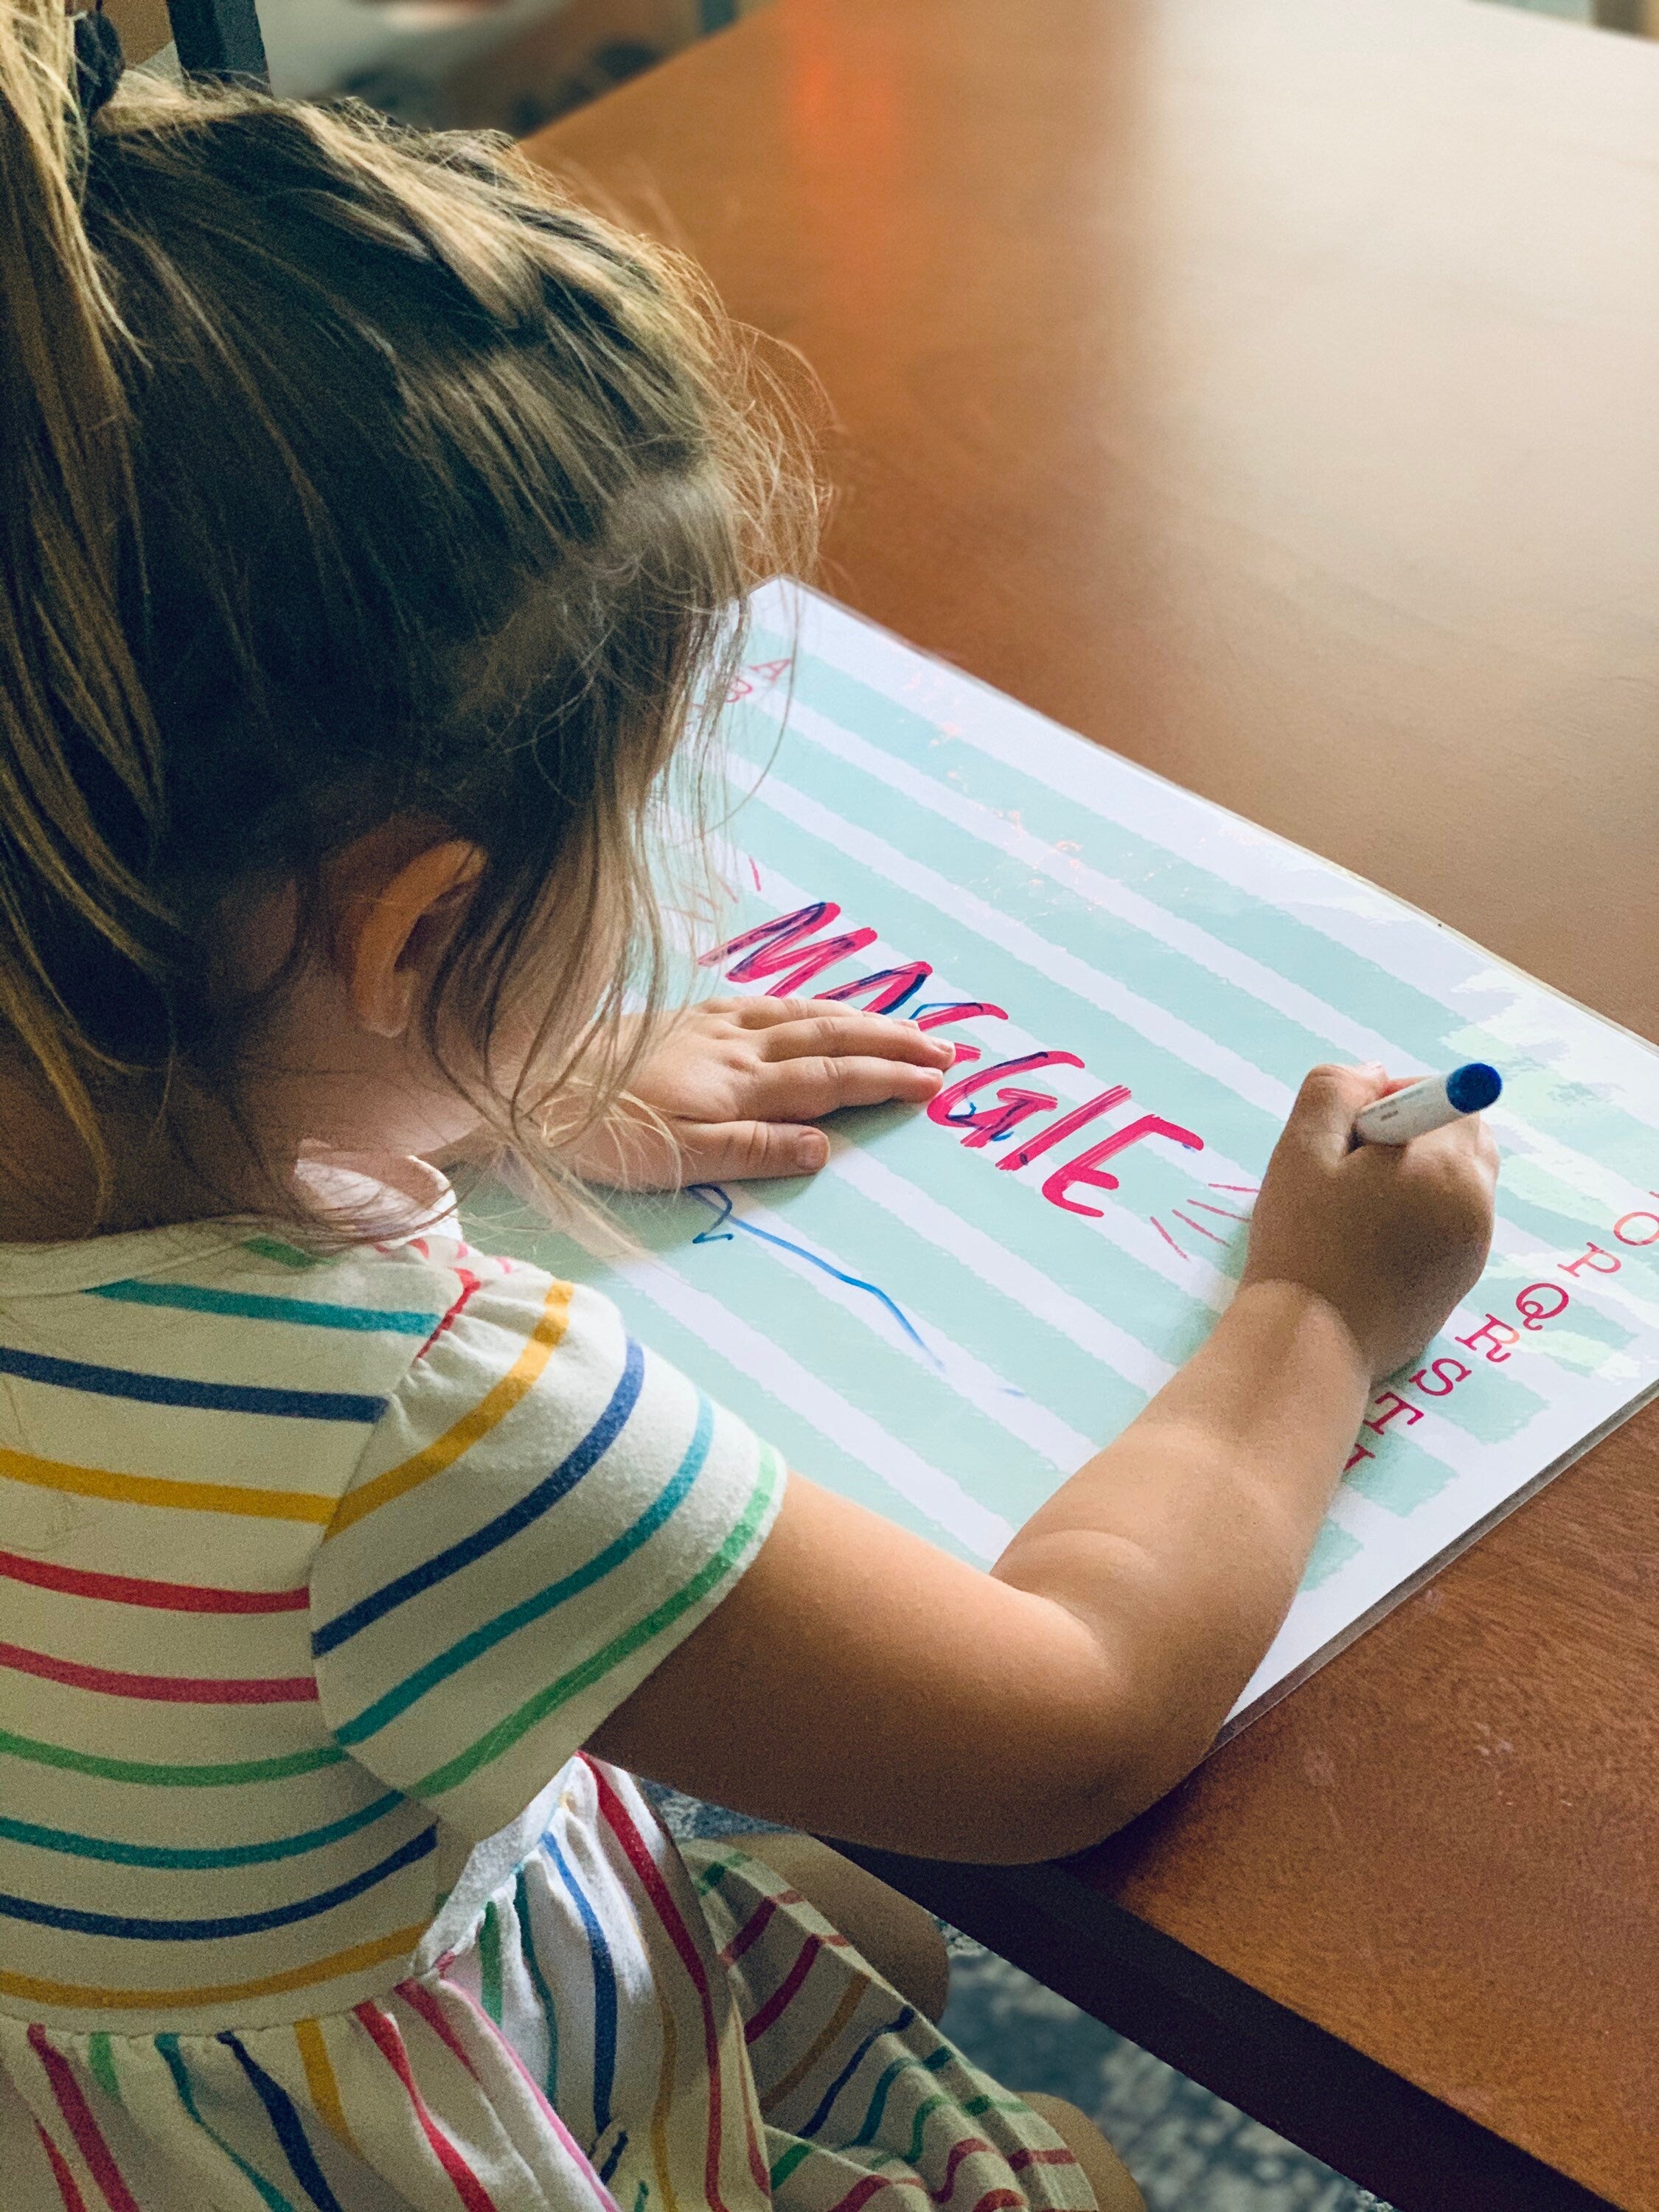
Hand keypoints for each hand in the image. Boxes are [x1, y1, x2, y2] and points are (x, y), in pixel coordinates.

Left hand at [564, 997, 954, 1188]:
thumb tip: (825, 1144)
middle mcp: (737, 1044)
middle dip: (894, 1042)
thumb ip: (753, 1150)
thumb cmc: (599, 1130)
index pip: (833, 1077)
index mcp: (741, 1083)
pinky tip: (815, 1007)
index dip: (888, 1078)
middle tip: (947, 1049)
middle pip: (831, 1037)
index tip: (938, 1080)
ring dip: (862, 1020)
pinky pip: (768, 1003)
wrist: (527, 1074)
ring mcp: (712, 1024)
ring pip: (805, 1014)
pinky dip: (808, 1004)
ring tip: (907, 1026)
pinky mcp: (687, 1016)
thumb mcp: (676, 1158)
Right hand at [1240, 1063, 1498, 1379]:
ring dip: (1415, 1177)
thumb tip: (1375, 1076)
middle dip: (1414, 1137)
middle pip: (1464, 1140)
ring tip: (1354, 1209)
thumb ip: (1335, 1092)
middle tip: (1349, 1168)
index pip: (1453, 1100)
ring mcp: (1472, 1249)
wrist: (1309, 1347)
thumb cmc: (1301, 1246)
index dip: (1398, 1100)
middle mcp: (1476, 1206)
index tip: (1350, 1133)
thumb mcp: (1300, 1150)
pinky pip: (1448, 1225)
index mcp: (1448, 1167)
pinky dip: (1416, 1217)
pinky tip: (1365, 1244)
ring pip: (1455, 1183)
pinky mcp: (1458, 1283)